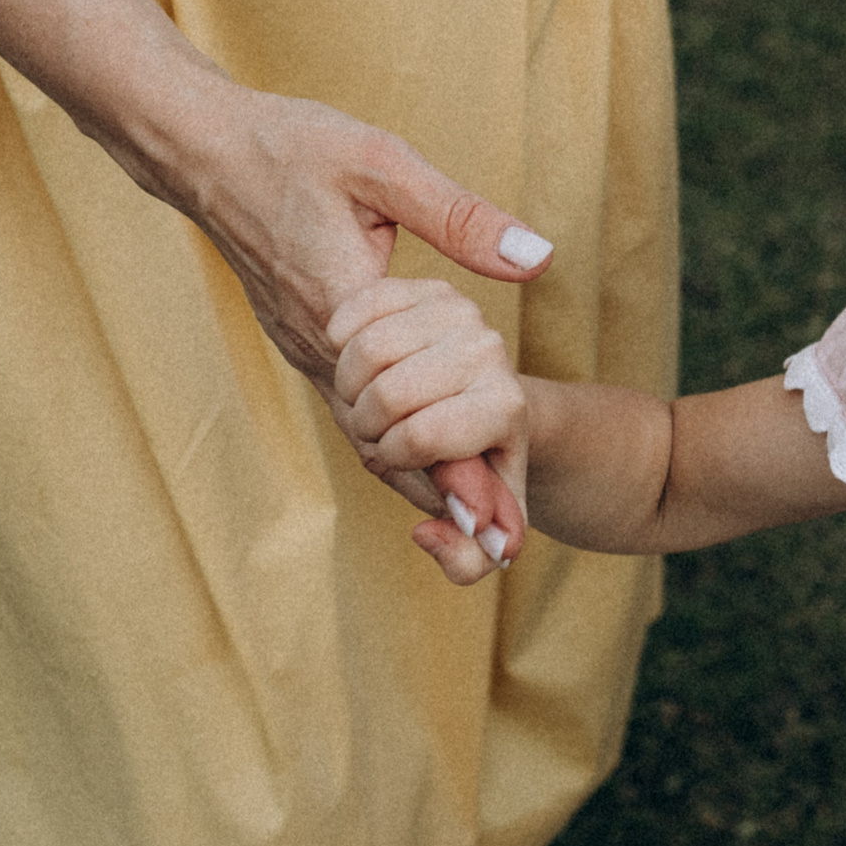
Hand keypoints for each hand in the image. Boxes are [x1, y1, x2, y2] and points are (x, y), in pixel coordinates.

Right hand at [137, 79, 550, 536]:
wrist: (199, 148)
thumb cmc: (290, 147)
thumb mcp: (384, 166)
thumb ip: (462, 218)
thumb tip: (538, 259)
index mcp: (344, 310)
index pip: (409, 413)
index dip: (454, 467)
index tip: (496, 515)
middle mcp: (317, 346)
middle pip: (383, 443)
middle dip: (441, 484)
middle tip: (501, 530)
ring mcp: (302, 348)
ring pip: (364, 429)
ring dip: (417, 462)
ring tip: (480, 500)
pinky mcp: (298, 339)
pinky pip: (348, 401)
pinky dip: (389, 427)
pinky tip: (431, 437)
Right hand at [327, 278, 532, 585]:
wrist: (488, 407)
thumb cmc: (477, 473)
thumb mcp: (484, 529)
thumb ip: (467, 560)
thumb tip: (428, 533)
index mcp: (507, 407)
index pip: (422, 435)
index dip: (395, 457)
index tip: (403, 457)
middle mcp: (490, 350)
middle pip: (387, 394)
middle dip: (368, 426)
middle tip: (382, 432)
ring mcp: (459, 311)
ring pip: (363, 350)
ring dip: (348, 388)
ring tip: (372, 402)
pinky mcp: (422, 284)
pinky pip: (352, 313)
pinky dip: (339, 345)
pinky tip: (361, 364)